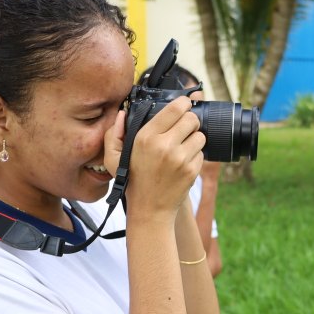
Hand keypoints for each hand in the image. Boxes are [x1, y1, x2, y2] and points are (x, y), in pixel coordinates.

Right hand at [111, 97, 204, 220]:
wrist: (149, 210)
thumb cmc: (131, 180)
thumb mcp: (112, 157)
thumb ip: (113, 132)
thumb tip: (122, 113)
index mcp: (146, 137)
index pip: (176, 108)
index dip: (184, 103)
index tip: (184, 105)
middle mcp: (164, 146)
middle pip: (192, 119)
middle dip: (190, 121)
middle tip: (183, 129)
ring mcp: (180, 159)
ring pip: (200, 136)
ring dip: (194, 139)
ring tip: (182, 147)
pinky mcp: (192, 171)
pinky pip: (202, 153)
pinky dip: (195, 156)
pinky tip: (183, 163)